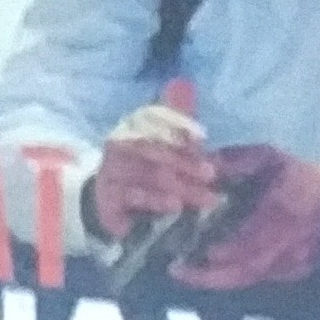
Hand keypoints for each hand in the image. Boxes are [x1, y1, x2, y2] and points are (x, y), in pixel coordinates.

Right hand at [90, 83, 220, 243]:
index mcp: (133, 127)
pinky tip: (176, 206)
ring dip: (181, 186)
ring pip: (152, 174)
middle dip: (187, 163)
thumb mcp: (161, 152)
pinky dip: (158, 200)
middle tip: (211, 174)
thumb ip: (178, 133)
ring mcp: (113, 168)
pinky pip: (137, 195)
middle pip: (158, 150)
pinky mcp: (110, 194)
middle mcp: (121, 143)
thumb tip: (198, 113)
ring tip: (204, 197)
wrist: (108, 205)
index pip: (157, 122)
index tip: (203, 139)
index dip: (180, 128)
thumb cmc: (139, 174)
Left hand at [173, 147, 319, 286]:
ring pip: (248, 279)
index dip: (225, 251)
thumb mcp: (271, 159)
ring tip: (188, 274)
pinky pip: (257, 279)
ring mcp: (289, 265)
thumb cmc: (302, 177)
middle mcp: (285, 246)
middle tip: (178, 272)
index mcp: (281, 214)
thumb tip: (204, 164)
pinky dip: (232, 278)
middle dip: (210, 276)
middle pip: (244, 271)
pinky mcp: (290, 274)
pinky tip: (211, 273)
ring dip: (217, 280)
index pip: (251, 240)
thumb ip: (237, 162)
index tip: (199, 253)